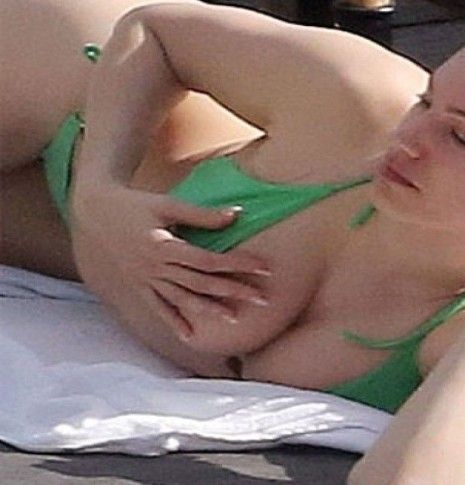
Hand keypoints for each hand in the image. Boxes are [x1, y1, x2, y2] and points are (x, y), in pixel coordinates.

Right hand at [70, 185, 269, 340]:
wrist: (92, 213)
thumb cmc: (133, 205)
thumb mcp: (166, 204)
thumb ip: (202, 215)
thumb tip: (237, 215)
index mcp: (164, 247)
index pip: (209, 260)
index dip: (238, 265)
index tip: (264, 268)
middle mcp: (155, 268)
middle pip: (201, 283)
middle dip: (233, 292)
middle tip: (263, 300)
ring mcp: (146, 281)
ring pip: (182, 300)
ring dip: (209, 311)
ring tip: (234, 319)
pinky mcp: (138, 288)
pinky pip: (159, 309)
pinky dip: (175, 323)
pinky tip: (192, 336)